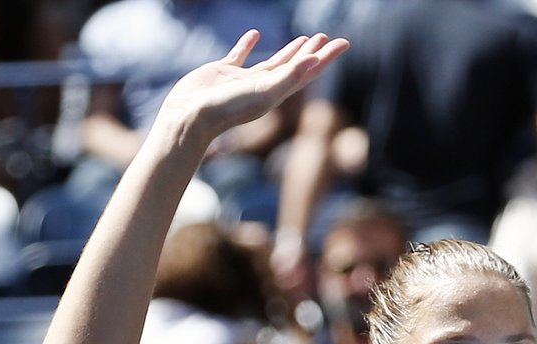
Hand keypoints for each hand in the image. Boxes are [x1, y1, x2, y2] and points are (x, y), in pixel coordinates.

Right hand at [157, 30, 348, 148]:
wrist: (192, 116)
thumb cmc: (228, 108)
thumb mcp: (263, 92)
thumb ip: (289, 76)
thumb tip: (316, 60)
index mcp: (277, 93)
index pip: (308, 72)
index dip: (326, 57)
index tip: (344, 43)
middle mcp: (264, 87)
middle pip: (296, 67)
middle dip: (313, 53)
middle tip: (327, 37)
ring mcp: (244, 80)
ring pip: (273, 62)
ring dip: (290, 51)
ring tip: (304, 38)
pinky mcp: (223, 72)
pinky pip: (240, 55)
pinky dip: (248, 44)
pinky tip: (255, 34)